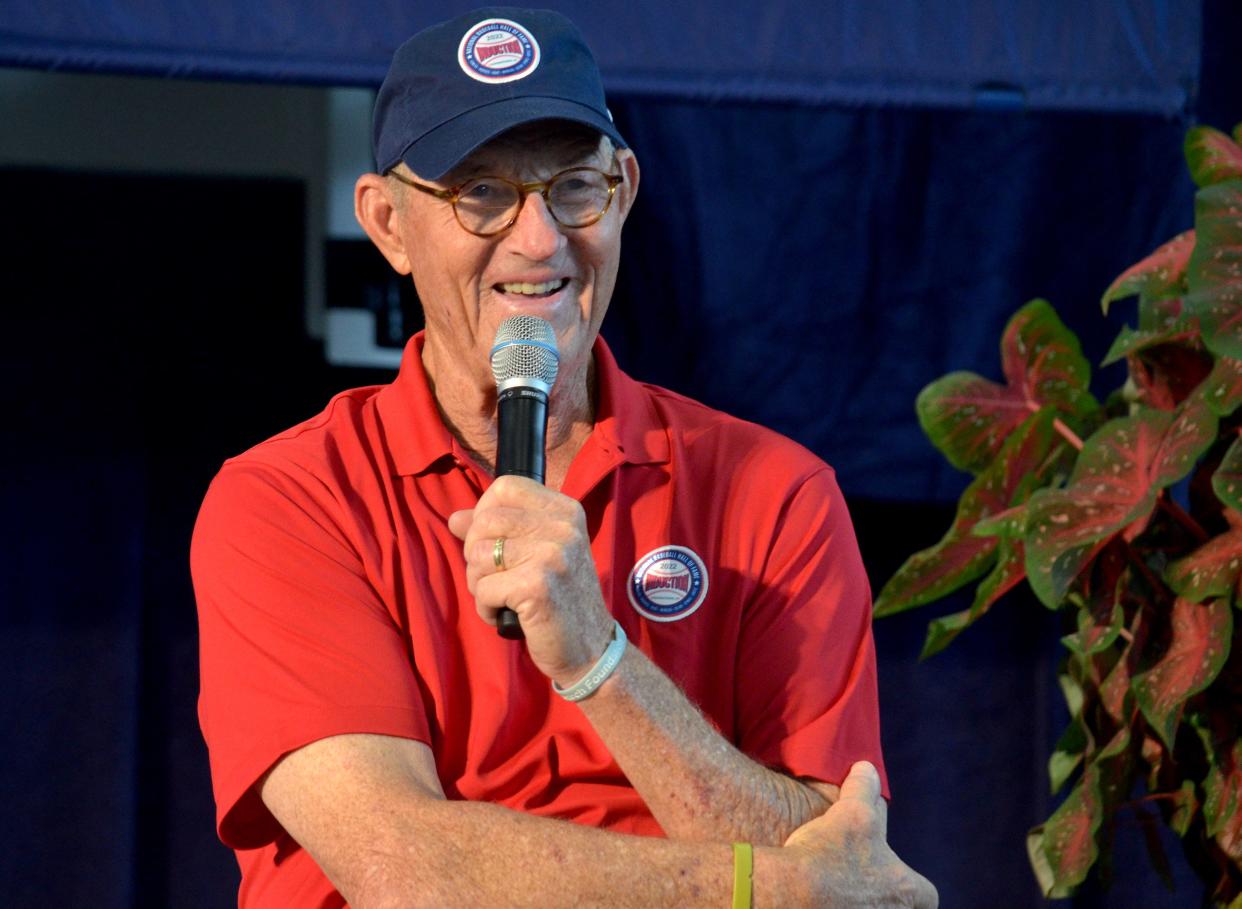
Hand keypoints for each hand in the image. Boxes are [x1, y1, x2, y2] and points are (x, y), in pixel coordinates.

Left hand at [448, 475, 613, 683]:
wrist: (590, 646)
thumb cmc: (559, 598)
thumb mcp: (536, 553)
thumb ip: (498, 531)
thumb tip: (455, 518)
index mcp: (565, 510)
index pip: (506, 487)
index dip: (485, 512)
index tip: (493, 541)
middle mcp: (562, 526)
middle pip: (485, 521)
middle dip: (475, 555)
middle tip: (495, 578)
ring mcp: (552, 554)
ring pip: (479, 556)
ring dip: (479, 584)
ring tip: (503, 598)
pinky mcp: (537, 586)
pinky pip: (484, 589)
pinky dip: (486, 608)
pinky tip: (506, 614)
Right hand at [782, 762, 937, 907]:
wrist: (792, 892)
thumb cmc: (829, 853)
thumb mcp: (851, 811)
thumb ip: (863, 789)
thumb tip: (867, 768)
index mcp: (905, 889)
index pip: (926, 895)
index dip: (911, 886)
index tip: (896, 880)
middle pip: (897, 907)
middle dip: (884, 897)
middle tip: (863, 885)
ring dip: (861, 903)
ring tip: (838, 891)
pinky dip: (836, 907)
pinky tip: (819, 901)